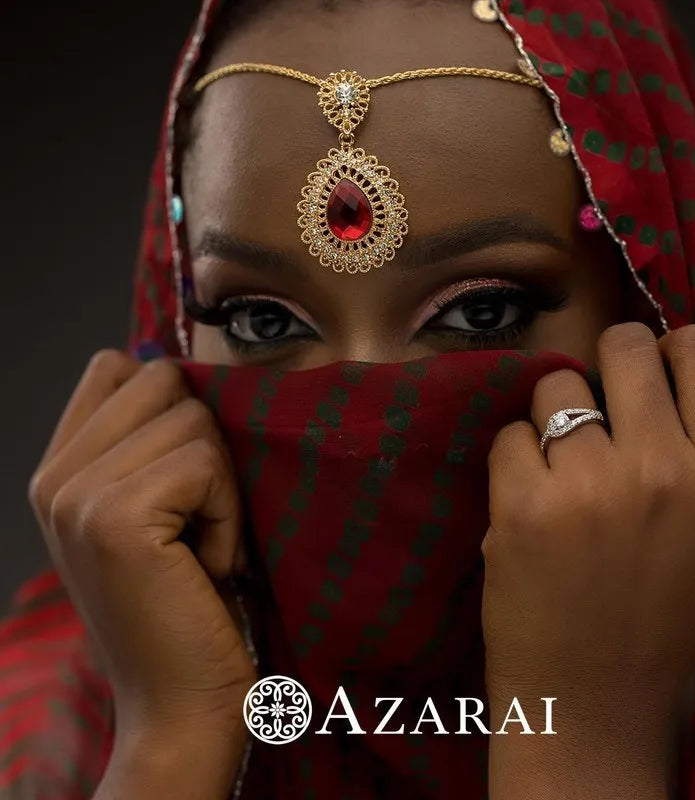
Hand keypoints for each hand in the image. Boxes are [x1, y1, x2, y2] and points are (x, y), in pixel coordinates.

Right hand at [28, 351, 255, 796]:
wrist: (181, 705)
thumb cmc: (187, 605)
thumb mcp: (158, 514)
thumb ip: (149, 442)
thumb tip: (184, 368)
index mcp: (60, 471)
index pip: (116, 367)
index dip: (170, 401)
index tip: (186, 469)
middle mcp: (56, 478)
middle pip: (163, 381)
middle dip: (203, 444)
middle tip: (198, 516)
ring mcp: (78, 496)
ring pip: (193, 419)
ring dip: (221, 486)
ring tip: (202, 546)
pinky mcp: (116, 518)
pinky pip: (207, 464)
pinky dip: (229, 513)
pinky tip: (210, 565)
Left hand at [481, 320, 694, 797]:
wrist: (593, 693)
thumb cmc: (661, 604)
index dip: (670, 351)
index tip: (650, 379)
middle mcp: (661, 468)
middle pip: (624, 345)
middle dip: (607, 368)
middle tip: (600, 415)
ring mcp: (588, 484)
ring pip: (556, 385)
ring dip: (554, 418)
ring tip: (563, 472)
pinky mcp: (522, 504)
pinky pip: (509, 433)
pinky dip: (514, 460)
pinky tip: (529, 502)